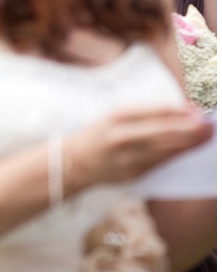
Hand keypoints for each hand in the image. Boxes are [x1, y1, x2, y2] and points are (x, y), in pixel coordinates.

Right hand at [68, 106, 211, 187]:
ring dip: (190, 144)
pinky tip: (188, 150)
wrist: (75, 161)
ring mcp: (129, 156)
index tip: (199, 111)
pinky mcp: (134, 173)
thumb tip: (183, 111)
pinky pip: (161, 163)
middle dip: (192, 129)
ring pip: (167, 149)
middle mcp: (123, 136)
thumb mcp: (116, 115)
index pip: (157, 112)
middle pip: (166, 132)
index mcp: (118, 115)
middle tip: (210, 126)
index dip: (182, 112)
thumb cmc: (100, 133)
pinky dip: (177, 155)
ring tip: (206, 138)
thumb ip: (146, 113)